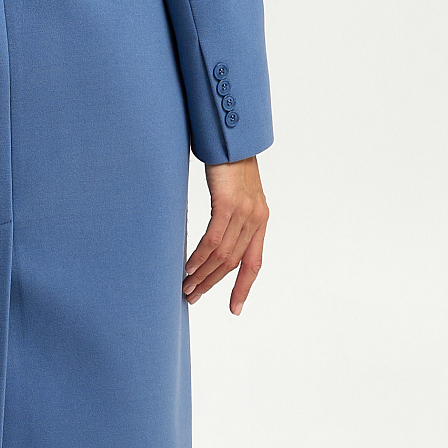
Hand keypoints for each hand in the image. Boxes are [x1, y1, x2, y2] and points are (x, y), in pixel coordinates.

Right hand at [183, 156, 268, 313]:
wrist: (232, 138)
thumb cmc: (230, 164)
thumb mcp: (237, 194)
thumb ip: (233, 217)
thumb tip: (216, 240)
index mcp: (260, 221)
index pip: (254, 263)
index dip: (243, 288)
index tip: (234, 309)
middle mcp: (256, 220)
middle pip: (234, 263)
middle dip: (213, 284)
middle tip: (193, 297)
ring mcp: (244, 212)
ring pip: (223, 255)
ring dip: (202, 274)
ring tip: (186, 286)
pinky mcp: (228, 204)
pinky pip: (213, 239)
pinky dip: (200, 256)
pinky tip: (188, 266)